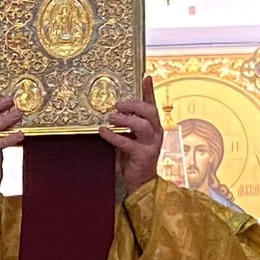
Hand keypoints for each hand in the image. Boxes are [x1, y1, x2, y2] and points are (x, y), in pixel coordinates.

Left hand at [101, 77, 165, 192]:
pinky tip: (103, 132)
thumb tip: (114, 111)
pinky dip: (113, 136)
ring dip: (126, 119)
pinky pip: (127, 142)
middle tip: (118, 104)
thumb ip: (127, 125)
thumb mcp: (131, 137)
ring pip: (142, 124)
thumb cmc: (134, 158)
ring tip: (112, 117)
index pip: (152, 104)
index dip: (149, 90)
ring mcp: (151, 144)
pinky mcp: (143, 155)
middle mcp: (156, 133)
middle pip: (149, 111)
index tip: (146, 76)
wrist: (141, 182)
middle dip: (133, 105)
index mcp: (154, 126)